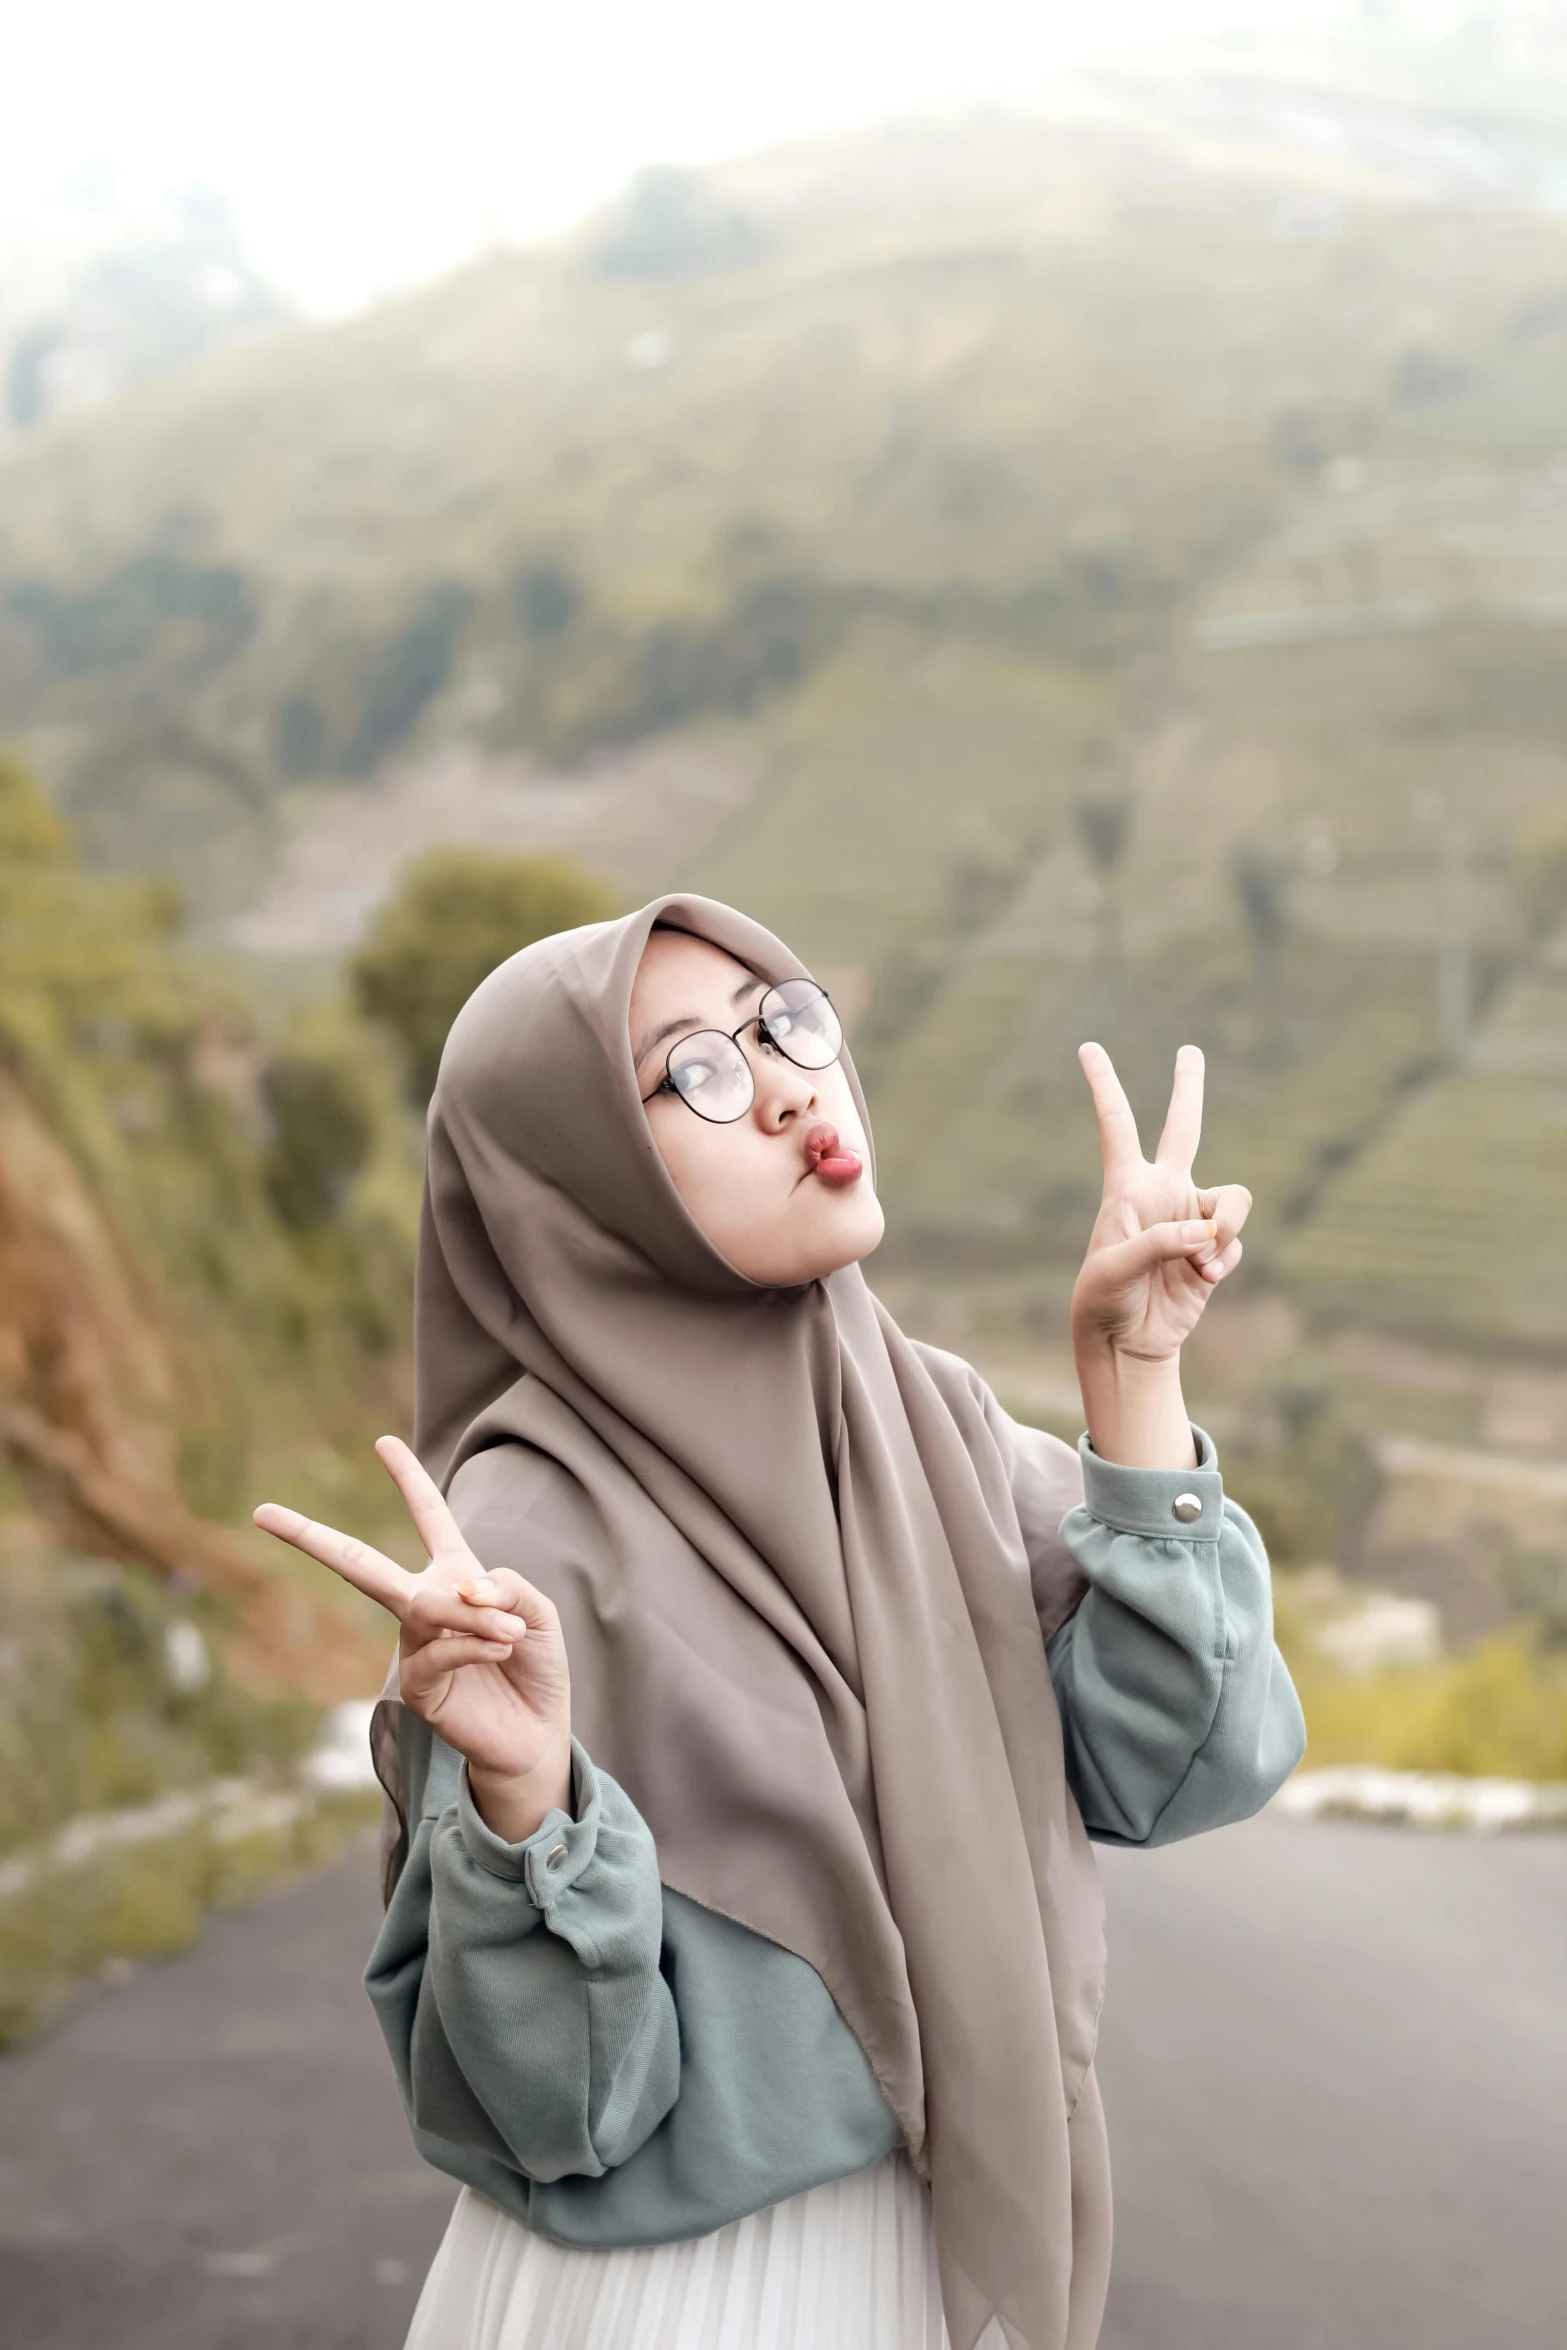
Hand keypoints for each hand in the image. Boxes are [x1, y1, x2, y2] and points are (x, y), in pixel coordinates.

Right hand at [253, 1436, 571, 1841]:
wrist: (535, 1735)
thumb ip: (507, 1588)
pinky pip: (438, 1651)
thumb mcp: (536, 1613)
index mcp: (453, 1575)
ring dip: (471, 1617)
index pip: (429, 1517)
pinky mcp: (415, 1687)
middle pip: (360, 1564)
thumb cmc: (535, 1668)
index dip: (409, 1479)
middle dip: (312, 1537)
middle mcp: (422, 1605)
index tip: (383, 1441)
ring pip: (424, 1606)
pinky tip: (503, 1649)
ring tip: (512, 1632)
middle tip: (264, 1513)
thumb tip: (466, 1587)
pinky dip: (473, 1646)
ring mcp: (413, 1646)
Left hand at [1070, 1043, 1250, 1467]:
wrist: (1127, 1340)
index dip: (1104, 1085)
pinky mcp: (1213, 1250)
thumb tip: (1204, 1232)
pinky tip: (1200, 1279)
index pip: (1116, 1125)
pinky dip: (1223, 1260)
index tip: (1088, 1047)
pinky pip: (1234, 1242)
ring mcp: (1190, 1220)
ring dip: (1226, 1227)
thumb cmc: (1104, 1300)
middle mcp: (1162, 1193)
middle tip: (1189, 1050)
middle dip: (1188, 1089)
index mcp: (1127, 1187)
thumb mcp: (1115, 1269)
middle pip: (1184, 1128)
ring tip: (1200, 1261)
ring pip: (1233, 1199)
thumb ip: (1159, 1242)